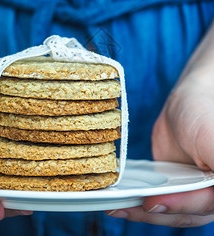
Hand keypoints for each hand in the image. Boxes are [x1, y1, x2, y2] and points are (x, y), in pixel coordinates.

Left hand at [106, 76, 213, 226]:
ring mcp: (187, 192)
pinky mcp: (168, 186)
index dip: (180, 205)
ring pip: (166, 210)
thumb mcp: (213, 138)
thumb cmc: (203, 115)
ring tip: (114, 206)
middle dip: (153, 211)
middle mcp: (209, 195)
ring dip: (140, 210)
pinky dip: (138, 200)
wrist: (185, 104)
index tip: (153, 201)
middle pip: (183, 213)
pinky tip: (120, 198)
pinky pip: (154, 197)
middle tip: (124, 205)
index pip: (204, 204)